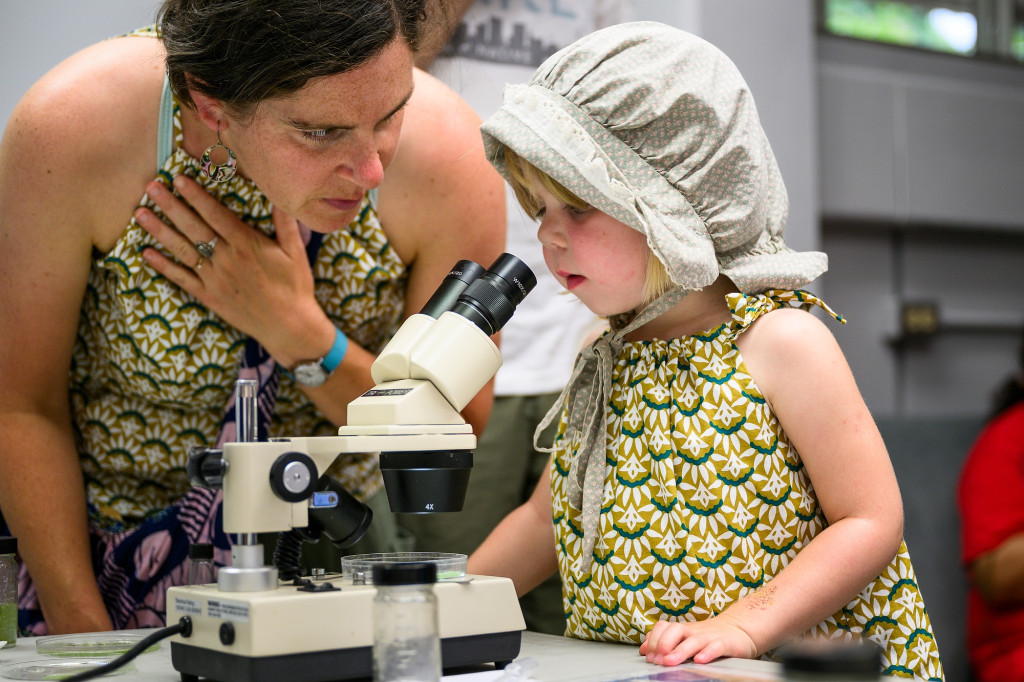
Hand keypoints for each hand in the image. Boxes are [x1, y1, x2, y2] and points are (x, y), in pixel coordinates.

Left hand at [135, 176, 325, 360]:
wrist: (289, 327)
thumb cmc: (295, 286)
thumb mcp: (295, 252)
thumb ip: (285, 222)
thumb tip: (280, 195)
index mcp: (247, 244)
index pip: (216, 214)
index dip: (196, 195)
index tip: (180, 178)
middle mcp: (226, 259)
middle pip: (193, 227)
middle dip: (170, 205)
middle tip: (151, 186)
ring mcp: (214, 279)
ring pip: (182, 250)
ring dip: (159, 231)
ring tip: (140, 213)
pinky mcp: (209, 297)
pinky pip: (181, 279)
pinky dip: (163, 267)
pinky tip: (146, 253)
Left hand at [638, 615, 756, 666]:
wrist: (738, 629)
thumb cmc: (707, 636)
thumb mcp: (685, 638)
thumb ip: (665, 642)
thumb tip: (644, 649)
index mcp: (682, 630)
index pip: (663, 627)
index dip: (653, 640)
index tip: (648, 657)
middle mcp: (693, 631)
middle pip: (675, 630)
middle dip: (663, 644)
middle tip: (657, 661)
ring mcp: (709, 636)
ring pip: (693, 640)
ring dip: (680, 651)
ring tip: (670, 661)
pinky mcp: (725, 643)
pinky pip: (716, 646)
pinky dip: (708, 653)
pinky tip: (700, 660)